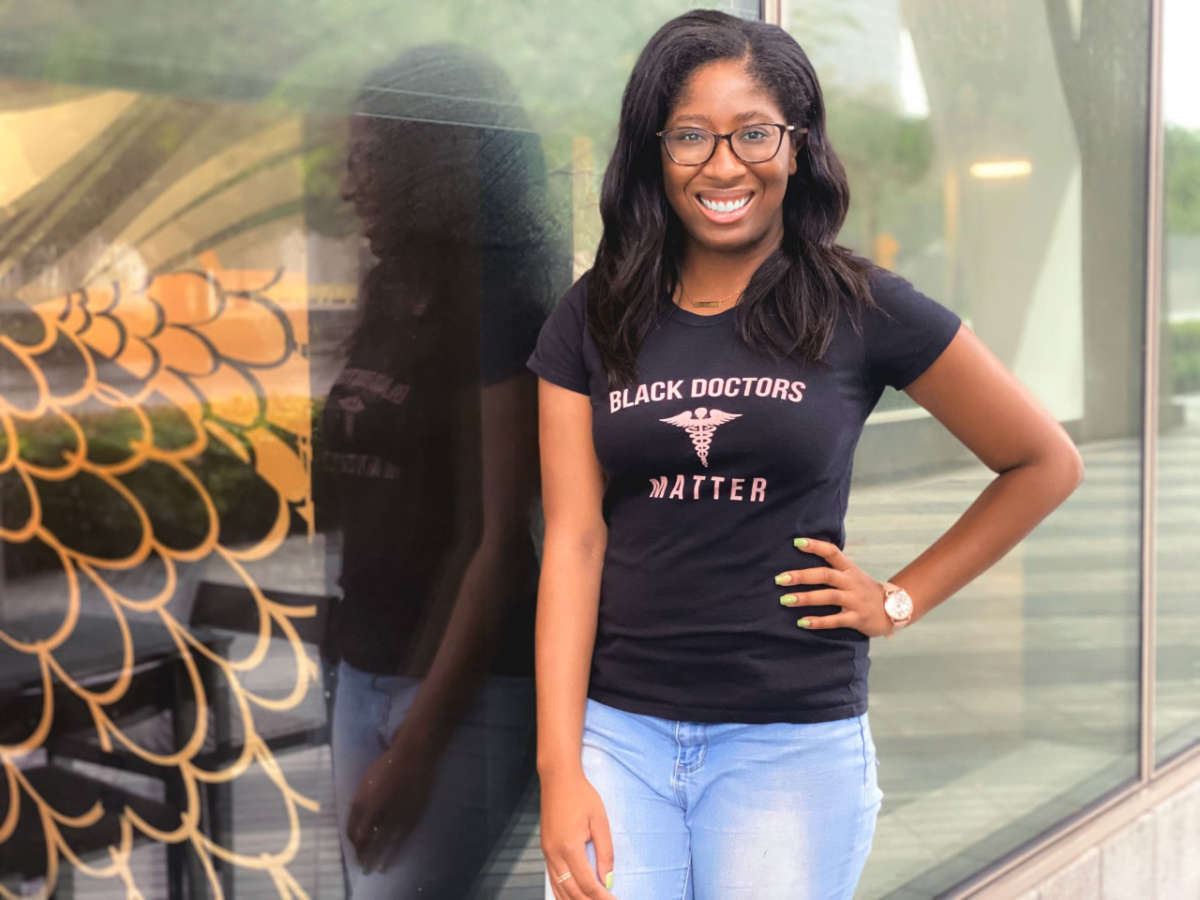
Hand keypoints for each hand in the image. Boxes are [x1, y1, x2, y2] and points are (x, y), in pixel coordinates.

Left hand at [346, 724, 438, 873]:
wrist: (414, 754)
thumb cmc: (388, 763)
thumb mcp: (367, 780)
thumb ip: (361, 800)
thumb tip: (358, 819)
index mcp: (362, 800)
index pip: (352, 828)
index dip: (352, 840)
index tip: (355, 846)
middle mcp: (375, 810)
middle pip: (364, 839)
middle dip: (362, 854)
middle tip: (361, 864)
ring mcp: (392, 814)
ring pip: (380, 843)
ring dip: (374, 858)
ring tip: (372, 869)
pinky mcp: (409, 816)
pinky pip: (397, 840)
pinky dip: (392, 852)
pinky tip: (389, 860)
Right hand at [540, 769, 617, 899]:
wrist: (558, 778)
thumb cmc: (581, 795)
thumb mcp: (600, 821)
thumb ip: (605, 852)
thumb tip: (607, 879)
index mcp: (569, 847)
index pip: (588, 883)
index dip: (602, 897)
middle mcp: (554, 854)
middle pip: (572, 891)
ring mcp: (547, 853)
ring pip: (559, 889)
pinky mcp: (545, 850)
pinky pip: (552, 879)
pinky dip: (562, 893)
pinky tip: (572, 898)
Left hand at [774, 537, 893, 637]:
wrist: (895, 610)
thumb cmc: (864, 591)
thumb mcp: (853, 575)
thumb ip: (833, 568)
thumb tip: (805, 556)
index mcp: (849, 569)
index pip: (832, 552)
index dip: (815, 546)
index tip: (796, 542)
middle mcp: (852, 582)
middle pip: (825, 575)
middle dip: (801, 576)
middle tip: (780, 578)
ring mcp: (855, 600)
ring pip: (828, 596)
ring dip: (805, 598)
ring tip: (785, 600)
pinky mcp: (857, 618)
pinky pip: (836, 620)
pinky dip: (818, 621)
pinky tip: (802, 622)